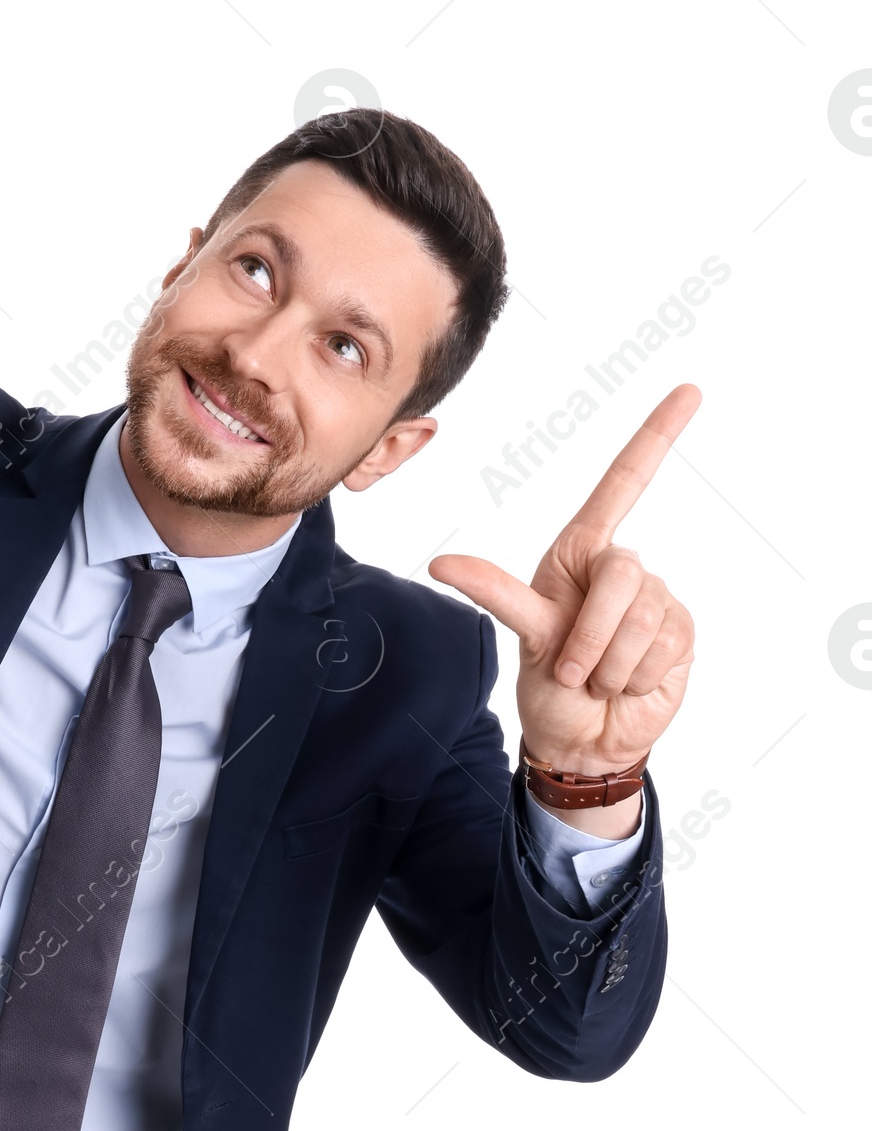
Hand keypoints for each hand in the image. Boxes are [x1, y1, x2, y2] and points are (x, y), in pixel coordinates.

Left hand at [430, 385, 698, 831]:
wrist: (583, 740)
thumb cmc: (549, 683)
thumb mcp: (525, 633)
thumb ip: (498, 593)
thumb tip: (441, 563)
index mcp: (582, 553)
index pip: (624, 483)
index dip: (656, 437)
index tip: (690, 390)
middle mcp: (621, 569)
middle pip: (623, 571)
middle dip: (590, 632)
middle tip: (573, 668)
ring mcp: (655, 600)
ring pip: (642, 614)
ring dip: (609, 662)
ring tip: (598, 678)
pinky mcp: (679, 633)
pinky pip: (663, 644)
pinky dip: (635, 675)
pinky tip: (627, 684)